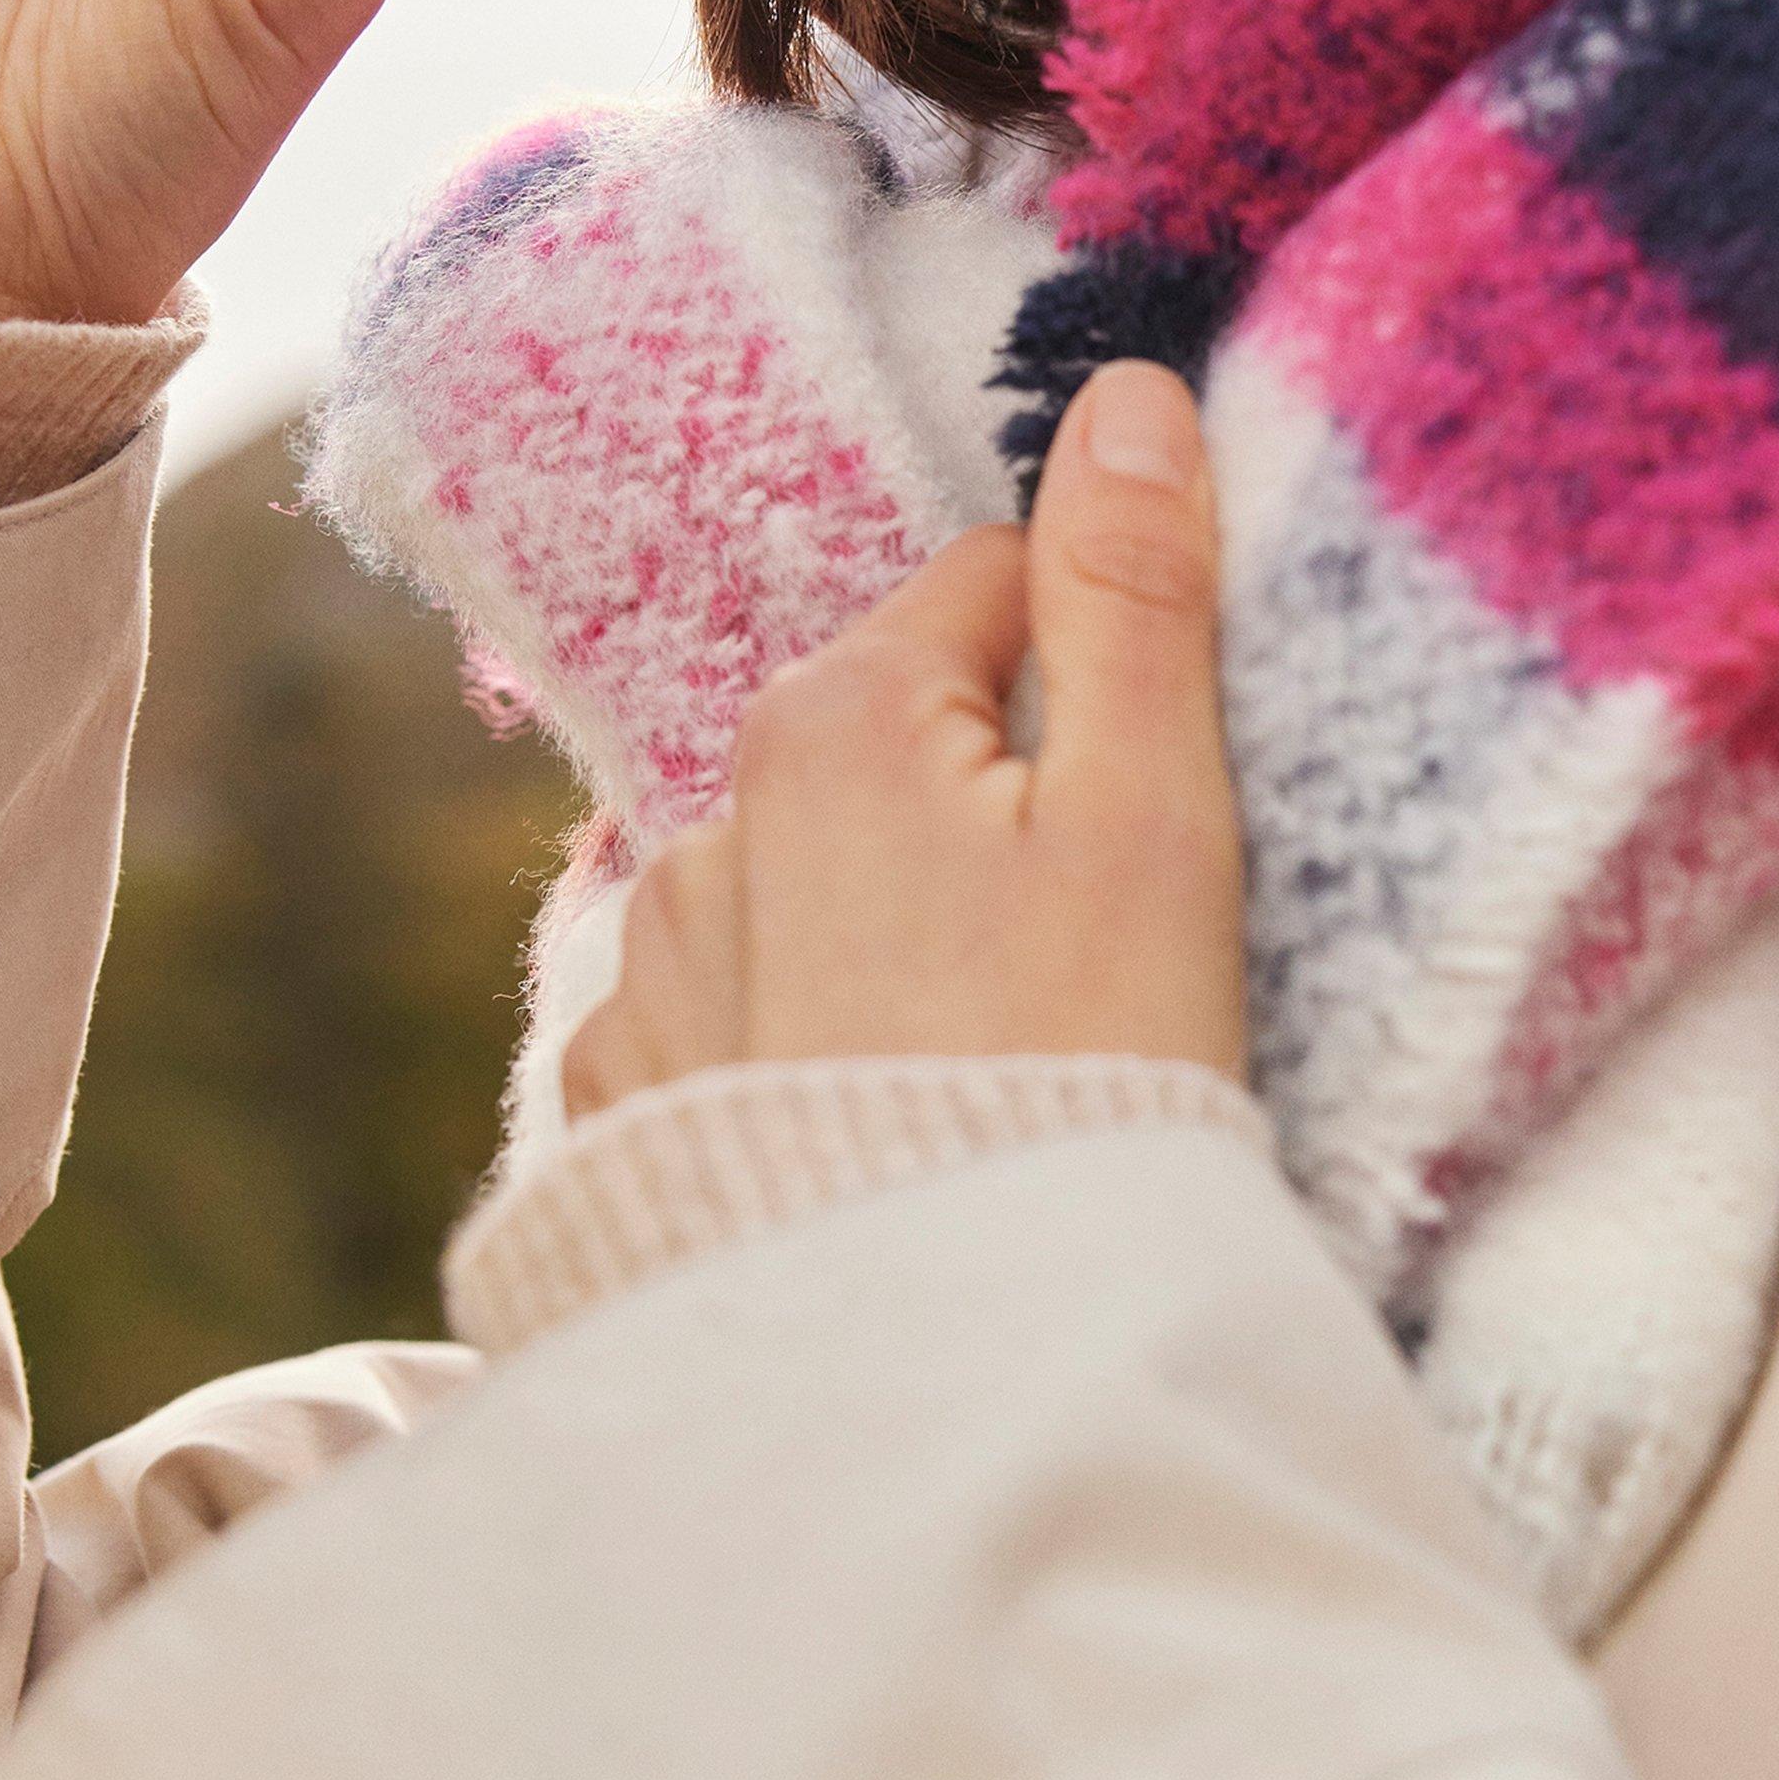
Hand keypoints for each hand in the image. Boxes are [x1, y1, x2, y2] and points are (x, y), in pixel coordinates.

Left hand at [562, 363, 1247, 1111]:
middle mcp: (704, 824)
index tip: (1147, 801)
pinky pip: (737, 1022)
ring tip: (989, 1059)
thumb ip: (1135, 592)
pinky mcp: (624, 1119)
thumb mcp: (1154, 820)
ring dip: (889, 926)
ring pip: (816, 878)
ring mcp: (649, 982)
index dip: (1098, 674)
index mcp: (837, 721)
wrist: (930, 1388)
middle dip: (990, 803)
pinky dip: (807, 1049)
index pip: (996, 590)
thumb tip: (1122, 391)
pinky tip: (884, 1128)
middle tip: (1088, 951)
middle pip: (902, 737)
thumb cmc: (1079, 1084)